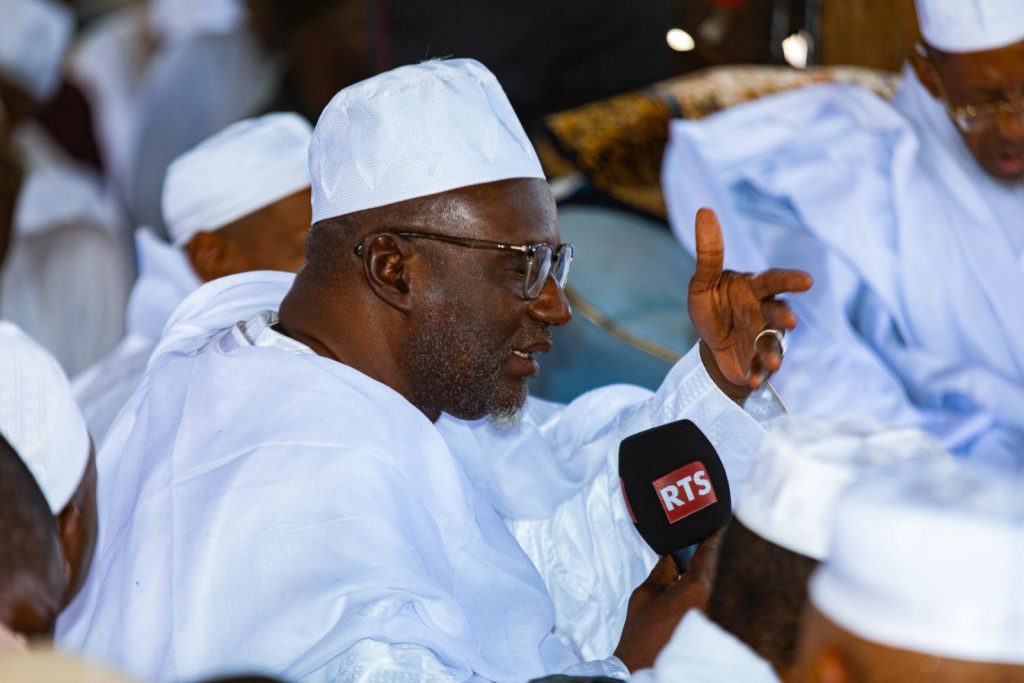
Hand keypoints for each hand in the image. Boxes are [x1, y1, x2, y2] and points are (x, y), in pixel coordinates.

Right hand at [613, 531, 722, 671]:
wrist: (643, 666)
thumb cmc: (641, 631)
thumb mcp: (646, 594)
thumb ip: (662, 570)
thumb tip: (672, 554)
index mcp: (696, 588)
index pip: (708, 554)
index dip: (712, 536)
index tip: (716, 521)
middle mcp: (708, 600)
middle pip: (710, 569)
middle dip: (703, 552)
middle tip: (698, 534)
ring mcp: (708, 614)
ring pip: (706, 584)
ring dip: (698, 569)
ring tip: (687, 554)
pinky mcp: (704, 624)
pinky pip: (702, 598)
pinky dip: (694, 585)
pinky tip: (682, 580)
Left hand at [687, 208, 812, 400]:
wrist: (712, 347)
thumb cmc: (712, 308)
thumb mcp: (702, 283)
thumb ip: (708, 254)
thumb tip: (704, 211)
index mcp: (753, 289)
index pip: (773, 281)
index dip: (789, 281)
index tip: (807, 281)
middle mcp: (764, 312)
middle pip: (780, 312)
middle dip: (785, 318)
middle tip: (790, 323)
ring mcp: (763, 339)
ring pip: (774, 344)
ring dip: (774, 353)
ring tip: (774, 364)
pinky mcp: (757, 363)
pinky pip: (761, 370)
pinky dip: (757, 376)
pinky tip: (752, 382)